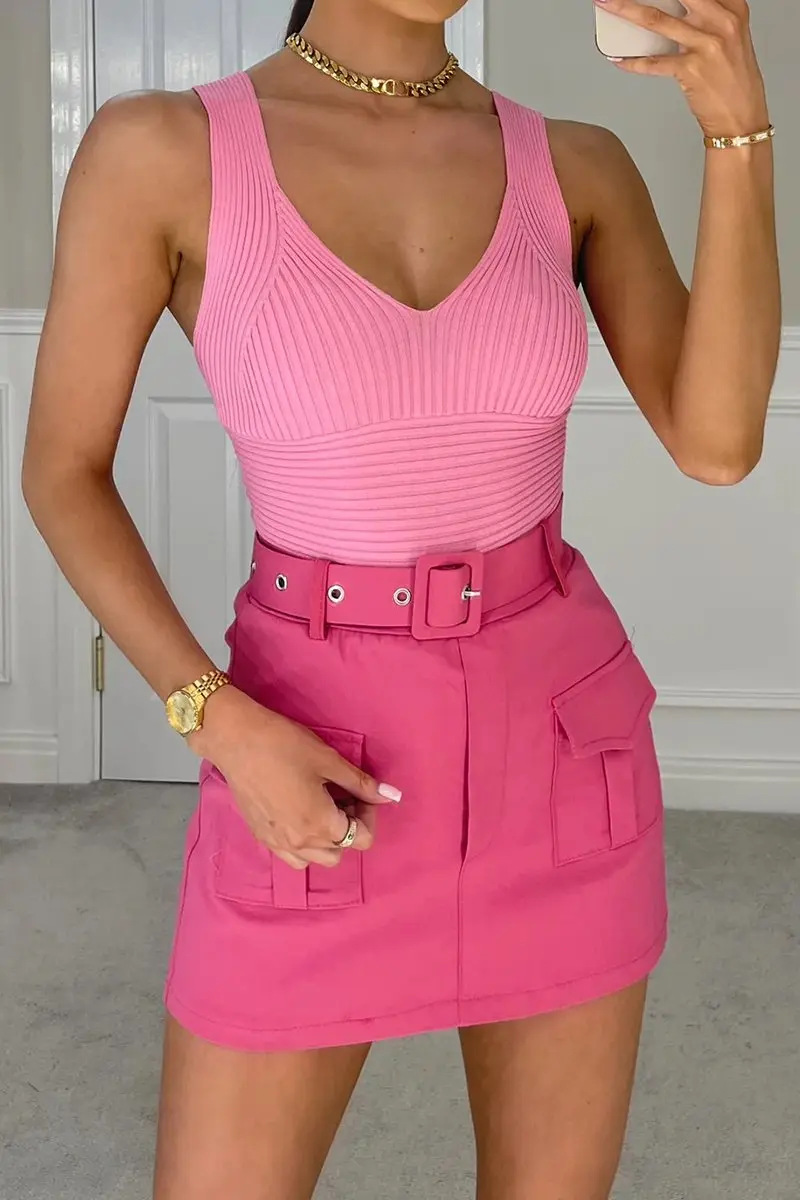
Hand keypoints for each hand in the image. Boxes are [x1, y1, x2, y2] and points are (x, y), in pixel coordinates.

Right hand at [188, 686, 401, 870]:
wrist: (235, 740)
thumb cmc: (284, 745)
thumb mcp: (329, 761)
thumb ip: (361, 784)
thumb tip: (391, 795)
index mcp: (321, 825)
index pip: (362, 838)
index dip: (369, 814)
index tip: (360, 790)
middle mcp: (300, 842)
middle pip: (340, 852)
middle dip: (349, 827)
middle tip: (342, 796)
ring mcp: (277, 843)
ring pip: (315, 859)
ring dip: (326, 840)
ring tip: (321, 806)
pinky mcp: (261, 836)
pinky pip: (290, 855)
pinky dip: (303, 843)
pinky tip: (298, 812)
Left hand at [594, 0, 769, 137]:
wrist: (741, 116)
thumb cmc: (734, 79)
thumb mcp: (730, 36)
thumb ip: (708, 16)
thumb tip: (672, 6)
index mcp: (733, 8)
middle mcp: (721, 22)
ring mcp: (706, 45)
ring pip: (657, 21)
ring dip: (626, 11)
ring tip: (608, 4)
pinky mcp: (691, 70)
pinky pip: (653, 63)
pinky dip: (632, 62)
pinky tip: (618, 59)